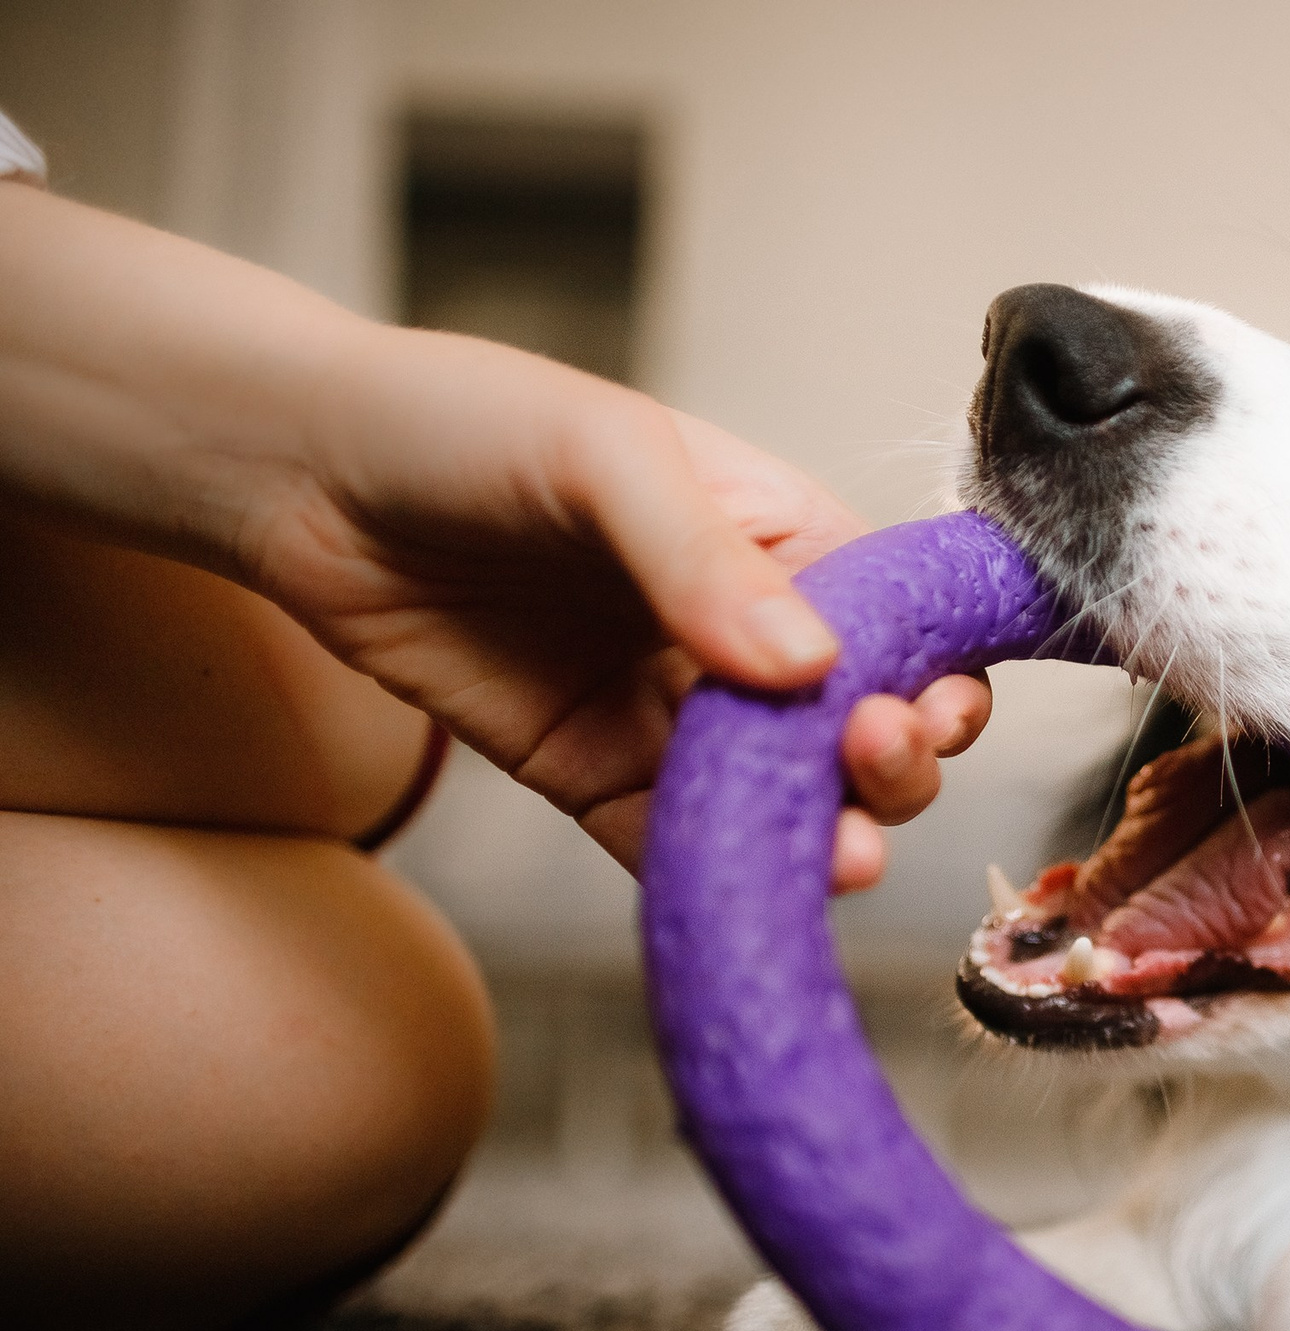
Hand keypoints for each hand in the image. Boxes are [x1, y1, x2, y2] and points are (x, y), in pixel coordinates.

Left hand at [0, 183, 987, 887]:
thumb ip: (706, 560)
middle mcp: (740, 631)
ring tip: (838, 853)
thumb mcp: (602, 454)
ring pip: (783, 799)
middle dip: (892, 757)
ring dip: (826, 834)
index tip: (937, 702)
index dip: (938, 666)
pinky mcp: (595, 776)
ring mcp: (670, 711)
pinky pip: (675, 845)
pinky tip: (749, 890)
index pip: (901, 615)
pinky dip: (719, 878)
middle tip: (869, 756)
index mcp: (779, 536)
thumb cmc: (457, 422)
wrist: (293, 476)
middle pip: (861, 722)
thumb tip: (812, 667)